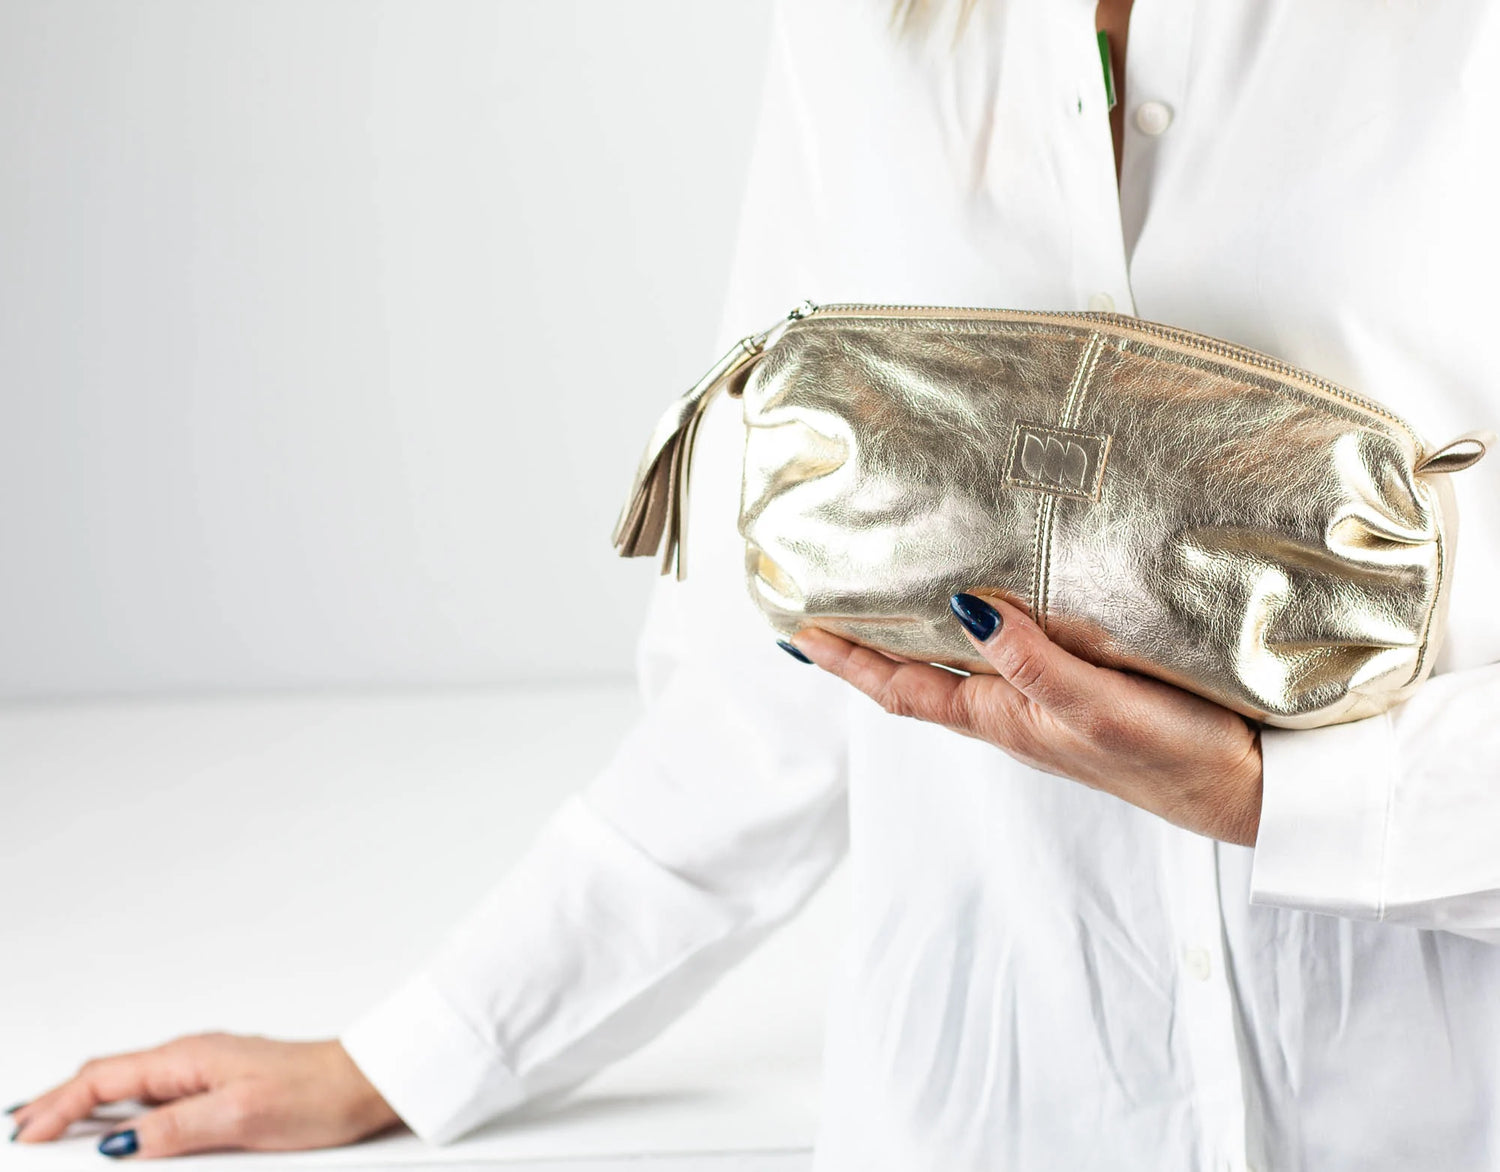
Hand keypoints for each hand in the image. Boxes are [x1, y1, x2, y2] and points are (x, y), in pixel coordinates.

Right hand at [8, 1034, 399, 1158]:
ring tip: (57, 1140)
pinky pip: (160, 1105)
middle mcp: (192, 1061)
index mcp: (188, 1058)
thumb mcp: (239, 1116)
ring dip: (90, 1114)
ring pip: (131, 1093)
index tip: (23, 1138)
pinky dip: (127, 1119)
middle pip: (107, 1082)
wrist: (366, 1085)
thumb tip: (117, 1142)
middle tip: (24, 1138)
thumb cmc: (317, 1092)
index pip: (101, 1079)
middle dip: (60, 1108)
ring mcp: (207, 1076)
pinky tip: (121, 1140)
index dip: (55, 1108)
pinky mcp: (223, 1094)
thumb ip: (175, 1128)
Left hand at [786, 592, 1262, 845]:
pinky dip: (977, 630)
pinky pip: (1007, 657)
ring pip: (959, 665)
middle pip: (917, 675)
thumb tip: (960, 610)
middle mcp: (1010, 713)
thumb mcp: (1094, 707)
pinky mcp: (1081, 694)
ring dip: (916, 636)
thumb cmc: (1173, 756)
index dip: (848, 661)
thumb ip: (1031, 662)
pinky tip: (987, 607)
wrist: (1246, 792)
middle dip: (867, 644)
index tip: (798, 631)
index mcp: (1000, 718)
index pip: (901, 687)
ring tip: (887, 595)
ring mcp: (1043, 706)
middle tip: (826, 602)